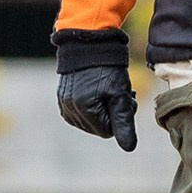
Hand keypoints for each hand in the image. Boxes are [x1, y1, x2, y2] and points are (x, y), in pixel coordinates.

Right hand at [54, 29, 137, 150]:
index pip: (108, 132)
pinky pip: (80, 113)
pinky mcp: (62, 99)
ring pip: (89, 122)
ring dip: (101, 110)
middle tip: (119, 93)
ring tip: (107, 90)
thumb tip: (129, 148)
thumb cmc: (108, 68)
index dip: (120, 117)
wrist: (88, 44)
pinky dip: (91, 106)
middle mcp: (70, 110)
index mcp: (85, 110)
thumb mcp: (120, 93)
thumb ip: (124, 122)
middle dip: (110, 114)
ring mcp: (64, 105)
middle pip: (98, 128)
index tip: (126, 98)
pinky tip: (96, 90)